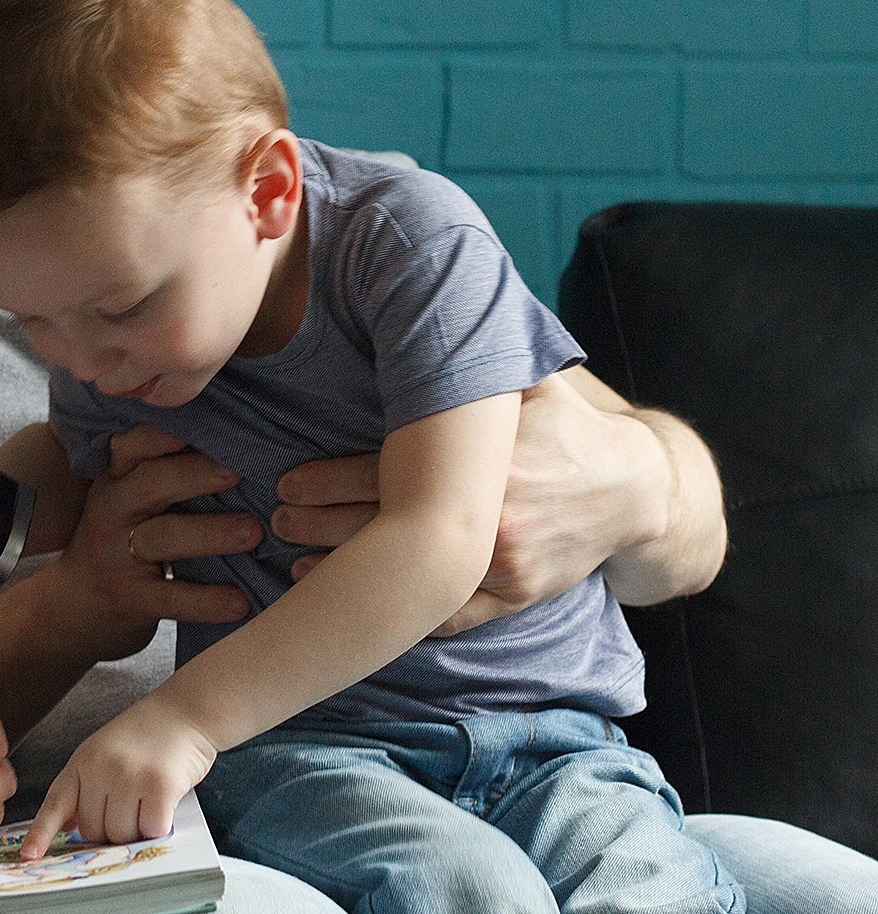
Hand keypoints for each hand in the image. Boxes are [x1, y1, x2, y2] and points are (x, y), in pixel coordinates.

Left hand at [21, 698, 216, 859]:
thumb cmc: (145, 738)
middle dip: (110, 829)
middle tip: (129, 803)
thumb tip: (68, 827)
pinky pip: (150, 830)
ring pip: (121, 835)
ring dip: (136, 830)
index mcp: (82, 762)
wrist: (183, 711)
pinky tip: (163, 803)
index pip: (55, 804)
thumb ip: (85, 786)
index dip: (41, 833)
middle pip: (93, 831)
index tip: (28, 855)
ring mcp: (129, 777)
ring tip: (146, 800)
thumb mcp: (102, 753)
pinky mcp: (159, 786)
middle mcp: (100, 769)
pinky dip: (158, 826)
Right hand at [56, 425, 254, 661]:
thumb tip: (241, 442)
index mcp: (117, 477)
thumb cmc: (120, 540)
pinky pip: (171, 598)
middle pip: (150, 483)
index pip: (135, 443)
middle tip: (239, 469)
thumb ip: (166, 472)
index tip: (212, 420)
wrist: (73, 607)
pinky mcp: (129, 599)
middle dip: (195, 473)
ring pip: (163, 538)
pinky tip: (240, 603)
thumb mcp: (128, 500)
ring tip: (253, 532)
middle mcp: (112, 510)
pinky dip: (206, 601)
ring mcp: (116, 556)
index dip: (168, 432)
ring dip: (210, 533)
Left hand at [273, 375, 668, 634]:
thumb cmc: (569, 428)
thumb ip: (480, 355)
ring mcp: (508, 566)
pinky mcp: (519, 598)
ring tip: (294, 568)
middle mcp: (495, 517)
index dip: (327, 479)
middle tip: (275, 521)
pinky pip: (452, 617)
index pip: (386, 472)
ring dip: (348, 576)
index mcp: (487, 463)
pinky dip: (403, 617)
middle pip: (386, 526)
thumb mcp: (532, 384)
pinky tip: (358, 607)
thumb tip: (430, 296)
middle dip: (321, 526)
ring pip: (411, 576)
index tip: (284, 480)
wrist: (638, 491)